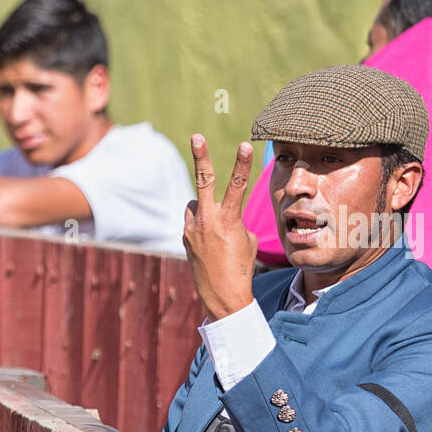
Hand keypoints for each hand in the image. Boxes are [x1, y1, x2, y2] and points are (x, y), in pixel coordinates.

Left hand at [183, 134, 257, 321]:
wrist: (222, 296)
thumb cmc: (241, 267)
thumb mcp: (247, 240)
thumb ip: (235, 220)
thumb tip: (225, 215)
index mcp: (229, 220)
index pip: (239, 185)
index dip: (243, 163)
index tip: (246, 144)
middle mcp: (207, 221)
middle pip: (204, 181)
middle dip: (201, 157)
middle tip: (196, 136)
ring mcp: (192, 229)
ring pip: (195, 203)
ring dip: (203, 206)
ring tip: (215, 229)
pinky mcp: (184, 237)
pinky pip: (192, 220)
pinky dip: (200, 224)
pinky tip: (208, 243)